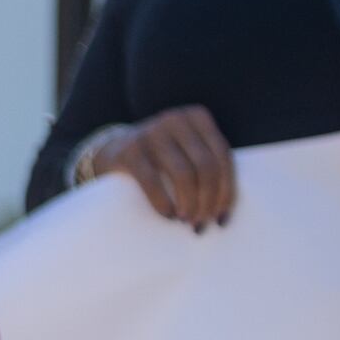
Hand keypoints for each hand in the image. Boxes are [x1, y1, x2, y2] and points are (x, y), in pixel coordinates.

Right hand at [82, 106, 236, 229]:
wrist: (112, 149)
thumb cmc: (162, 155)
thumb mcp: (187, 148)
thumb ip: (208, 164)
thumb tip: (226, 209)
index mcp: (197, 117)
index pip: (223, 156)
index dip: (227, 190)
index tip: (223, 216)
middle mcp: (176, 119)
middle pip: (206, 166)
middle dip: (208, 200)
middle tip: (202, 222)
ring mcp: (151, 133)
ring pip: (184, 173)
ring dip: (190, 204)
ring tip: (187, 221)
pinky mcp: (129, 151)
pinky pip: (152, 180)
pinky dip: (163, 202)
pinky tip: (168, 215)